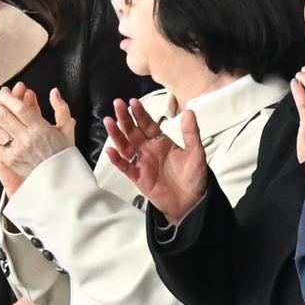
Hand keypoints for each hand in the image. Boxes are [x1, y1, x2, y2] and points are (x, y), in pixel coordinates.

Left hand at [0, 84, 79, 181]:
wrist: (60, 181)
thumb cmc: (63, 156)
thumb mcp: (67, 129)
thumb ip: (61, 108)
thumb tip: (54, 93)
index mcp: (41, 129)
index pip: (19, 108)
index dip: (7, 98)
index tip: (1, 93)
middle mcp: (27, 139)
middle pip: (3, 116)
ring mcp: (16, 150)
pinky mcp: (9, 161)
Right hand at [106, 99, 208, 220]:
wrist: (191, 202)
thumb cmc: (194, 177)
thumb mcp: (196, 152)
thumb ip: (191, 133)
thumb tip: (189, 111)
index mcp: (161, 142)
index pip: (147, 124)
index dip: (140, 114)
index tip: (133, 102)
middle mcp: (149, 150)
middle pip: (133, 132)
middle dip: (125, 118)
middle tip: (117, 104)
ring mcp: (142, 163)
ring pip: (125, 146)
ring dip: (116, 135)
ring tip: (109, 121)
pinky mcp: (139, 177)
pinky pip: (125, 167)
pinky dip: (117, 159)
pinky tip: (111, 150)